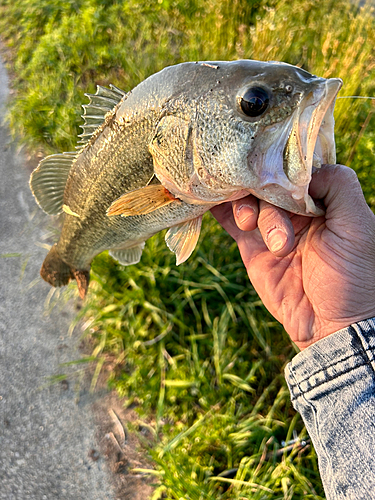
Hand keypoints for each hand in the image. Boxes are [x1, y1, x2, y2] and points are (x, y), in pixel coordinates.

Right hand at [211, 165, 374, 349]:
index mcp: (322, 197)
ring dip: (245, 207)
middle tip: (261, 215)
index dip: (278, 163)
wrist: (329, 325)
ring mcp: (270, 225)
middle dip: (262, 193)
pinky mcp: (251, 245)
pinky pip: (230, 220)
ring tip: (250, 228)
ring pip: (247, 197)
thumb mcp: (357, 226)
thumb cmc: (353, 276)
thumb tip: (303, 168)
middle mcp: (295, 207)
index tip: (264, 163)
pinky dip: (218, 209)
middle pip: (266, 180)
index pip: (294, 167)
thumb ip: (338, 186)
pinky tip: (207, 201)